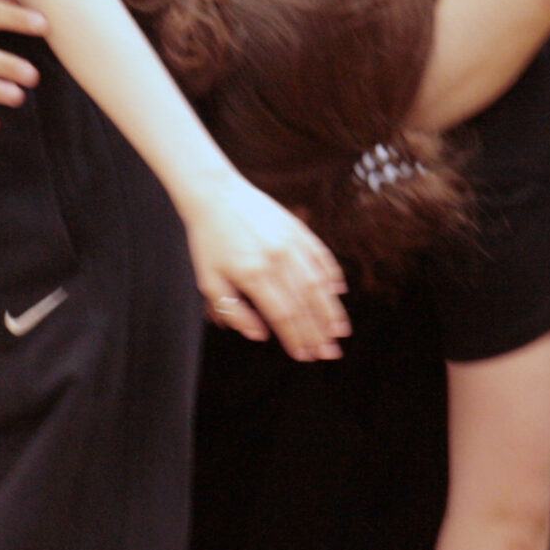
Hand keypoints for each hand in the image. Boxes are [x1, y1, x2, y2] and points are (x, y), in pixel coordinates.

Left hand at [183, 176, 348, 358]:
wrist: (215, 193)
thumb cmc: (209, 241)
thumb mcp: (209, 279)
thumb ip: (234, 310)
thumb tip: (261, 335)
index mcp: (252, 274)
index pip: (282, 315)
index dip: (296, 338)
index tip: (304, 356)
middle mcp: (276, 258)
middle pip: (305, 303)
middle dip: (319, 332)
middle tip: (330, 354)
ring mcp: (290, 242)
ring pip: (318, 283)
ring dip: (331, 310)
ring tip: (340, 331)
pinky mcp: (298, 228)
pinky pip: (321, 255)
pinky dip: (332, 275)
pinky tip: (337, 293)